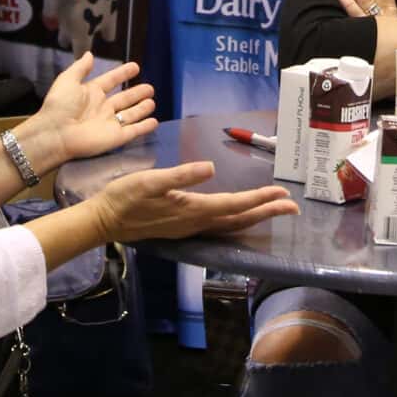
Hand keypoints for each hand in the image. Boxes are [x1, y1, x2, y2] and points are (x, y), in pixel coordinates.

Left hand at [29, 54, 157, 164]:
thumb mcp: (67, 81)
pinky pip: (134, 131)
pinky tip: (154, 122)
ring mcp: (111, 123)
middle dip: (137, 93)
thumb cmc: (60, 106)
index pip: (111, 81)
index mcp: (91, 93)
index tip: (135, 67)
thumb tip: (90, 54)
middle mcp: (103, 108)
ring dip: (142, 108)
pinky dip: (144, 127)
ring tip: (153, 102)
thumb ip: (80, 68)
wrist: (56, 134)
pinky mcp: (117, 137)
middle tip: (150, 88)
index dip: (122, 74)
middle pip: (124, 99)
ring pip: (131, 114)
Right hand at [93, 162, 295, 243]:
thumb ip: (180, 175)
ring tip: (275, 210)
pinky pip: (219, 227)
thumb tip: (209, 167)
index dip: (260, 200)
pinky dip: (237, 221)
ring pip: (231, 225)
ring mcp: (190, 229)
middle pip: (239, 219)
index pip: (234, 205)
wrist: (103, 221)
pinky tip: (240, 218)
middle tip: (293, 207)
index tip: (283, 194)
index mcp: (192, 210)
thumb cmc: (123, 197)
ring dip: (255, 217)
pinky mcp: (183, 229)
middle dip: (267, 212)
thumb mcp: (149, 180)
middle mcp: (196, 224)